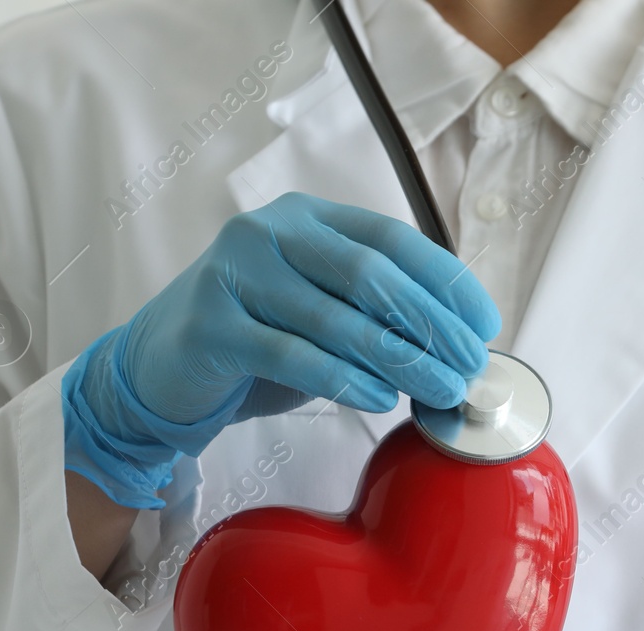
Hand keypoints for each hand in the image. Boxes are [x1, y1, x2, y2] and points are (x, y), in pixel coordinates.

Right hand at [62, 193, 500, 507]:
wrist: (158, 368)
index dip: (446, 281)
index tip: (486, 324)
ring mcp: (235, 275)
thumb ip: (374, 313)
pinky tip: (380, 399)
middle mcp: (269, 233)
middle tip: (470, 365)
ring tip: (441, 389)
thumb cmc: (255, 340)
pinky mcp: (212, 327)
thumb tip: (456, 345)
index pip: (392, 239)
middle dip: (432, 323)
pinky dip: (343, 379)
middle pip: (371, 274)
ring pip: (337, 318)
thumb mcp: (321, 312)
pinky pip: (292, 354)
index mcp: (306, 218)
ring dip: (400, 359)